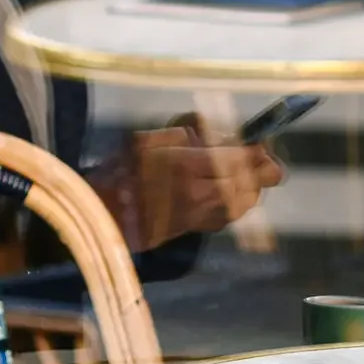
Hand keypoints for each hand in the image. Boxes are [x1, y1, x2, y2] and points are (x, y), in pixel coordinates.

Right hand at [95, 122, 283, 257]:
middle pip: (251, 183)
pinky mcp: (196, 229)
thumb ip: (184, 134)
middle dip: (260, 166)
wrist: (103, 216)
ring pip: (245, 202)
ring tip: (249, 170)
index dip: (255, 150)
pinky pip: (230, 216)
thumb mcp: (146, 139)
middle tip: (260, 153)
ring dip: (252, 185)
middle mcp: (199, 194)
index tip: (259, 140)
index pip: (239, 159)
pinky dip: (239, 202)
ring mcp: (200, 216)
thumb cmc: (119, 171)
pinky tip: (233, 191)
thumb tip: (214, 135)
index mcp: (186, 167)